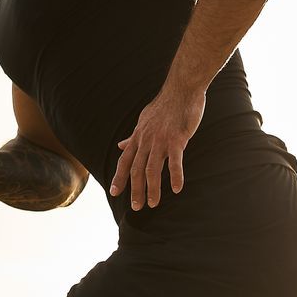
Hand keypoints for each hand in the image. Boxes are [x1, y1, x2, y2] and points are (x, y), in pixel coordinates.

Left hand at [111, 86, 205, 209]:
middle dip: (135, 190)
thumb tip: (121, 144)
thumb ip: (133, 136)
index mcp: (139, 137)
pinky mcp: (177, 139)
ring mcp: (161, 140)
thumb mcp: (144, 120)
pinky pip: (175, 161)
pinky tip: (177, 189)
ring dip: (152, 188)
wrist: (181, 88)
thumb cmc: (165, 106)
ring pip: (153, 169)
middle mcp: (146, 140)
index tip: (115, 192)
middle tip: (136, 207)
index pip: (125, 161)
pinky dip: (176, 176)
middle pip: (137, 169)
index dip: (119, 177)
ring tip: (153, 204)